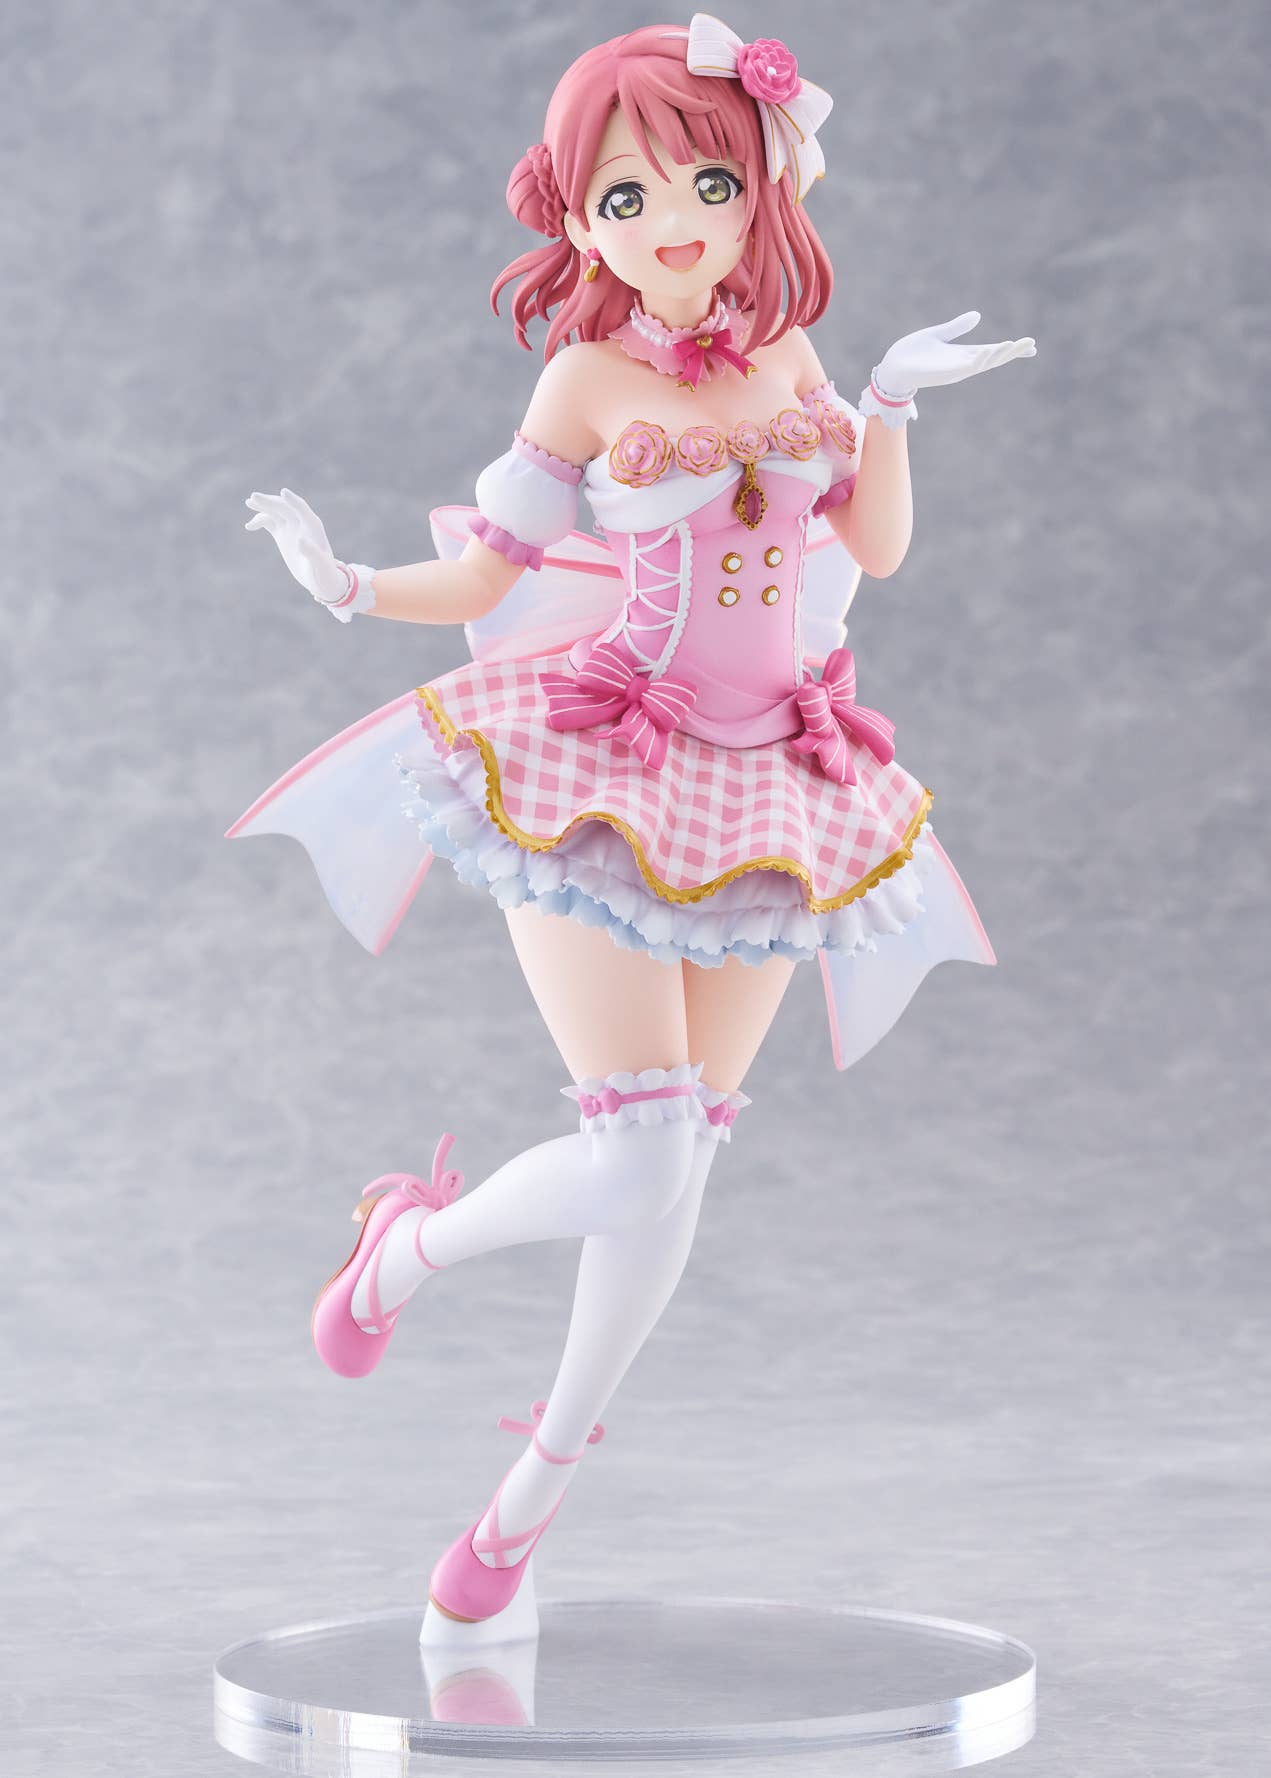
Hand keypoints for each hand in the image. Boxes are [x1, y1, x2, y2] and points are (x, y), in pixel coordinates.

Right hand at [244, 488, 348, 605]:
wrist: (320, 579)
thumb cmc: (324, 573)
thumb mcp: (319, 565)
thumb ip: (312, 553)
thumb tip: (300, 540)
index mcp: (313, 527)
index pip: (302, 509)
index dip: (293, 501)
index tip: (283, 492)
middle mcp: (302, 522)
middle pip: (284, 507)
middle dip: (270, 501)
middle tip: (253, 497)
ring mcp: (291, 527)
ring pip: (275, 511)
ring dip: (263, 506)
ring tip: (248, 502)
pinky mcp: (283, 534)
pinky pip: (270, 522)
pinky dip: (260, 521)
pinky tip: (249, 526)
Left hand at [874, 310, 1035, 398]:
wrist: (892, 367)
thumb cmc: (913, 353)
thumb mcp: (938, 334)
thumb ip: (957, 326)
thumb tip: (977, 315)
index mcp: (962, 354)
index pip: (993, 350)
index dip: (1012, 349)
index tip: (1031, 346)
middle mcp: (962, 364)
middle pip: (993, 358)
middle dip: (1012, 352)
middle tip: (1031, 344)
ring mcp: (954, 370)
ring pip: (981, 363)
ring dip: (997, 355)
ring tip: (1012, 345)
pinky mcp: (943, 373)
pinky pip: (964, 368)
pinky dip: (976, 361)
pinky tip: (986, 353)